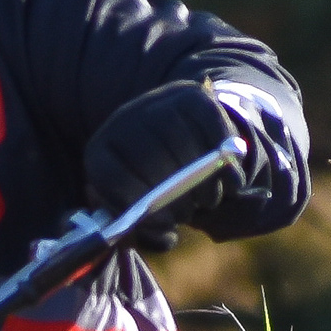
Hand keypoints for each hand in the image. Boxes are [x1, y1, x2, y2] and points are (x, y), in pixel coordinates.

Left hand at [83, 81, 237, 243]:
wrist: (180, 140)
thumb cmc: (158, 187)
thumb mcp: (144, 212)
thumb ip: (148, 232)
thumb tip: (165, 234)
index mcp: (100, 153)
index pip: (111, 177)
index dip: (138, 204)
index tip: (166, 223)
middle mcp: (123, 120)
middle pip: (150, 159)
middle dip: (175, 195)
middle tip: (189, 215)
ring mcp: (158, 104)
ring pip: (185, 145)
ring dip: (204, 182)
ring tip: (208, 201)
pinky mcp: (192, 96)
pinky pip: (214, 131)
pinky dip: (227, 163)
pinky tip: (230, 182)